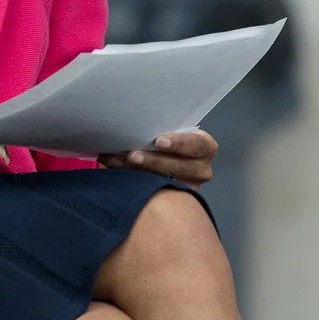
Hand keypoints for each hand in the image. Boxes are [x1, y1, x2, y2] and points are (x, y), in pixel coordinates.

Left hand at [98, 129, 216, 184]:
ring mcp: (188, 187)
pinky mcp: (173, 200)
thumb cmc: (162, 138)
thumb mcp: (167, 130)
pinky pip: (153, 193)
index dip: (179, 143)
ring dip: (137, 172)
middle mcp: (200, 169)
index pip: (198, 144)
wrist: (160, 157)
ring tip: (116, 162)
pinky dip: (131, 181)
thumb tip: (128, 119)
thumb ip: (156, 127)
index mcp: (204, 147)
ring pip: (165, 182)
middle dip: (153, 161)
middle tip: (132, 156)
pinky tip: (114, 172)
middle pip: (181, 167)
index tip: (158, 141)